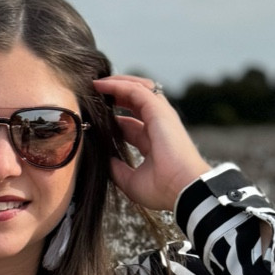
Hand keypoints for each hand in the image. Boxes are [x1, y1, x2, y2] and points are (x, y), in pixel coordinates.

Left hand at [92, 74, 210, 212]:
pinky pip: (134, 90)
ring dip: (115, 84)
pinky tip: (99, 85)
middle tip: (93, 95)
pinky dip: (116, 85)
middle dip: (115, 96)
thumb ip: (117, 170)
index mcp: (152, 142)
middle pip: (134, 102)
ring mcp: (160, 116)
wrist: (181, 189)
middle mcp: (158, 125)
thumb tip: (104, 161)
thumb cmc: (162, 189)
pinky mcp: (158, 110)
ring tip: (94, 85)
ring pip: (136, 89)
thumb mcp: (132, 182)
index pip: (130, 124)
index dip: (112, 120)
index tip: (93, 120)